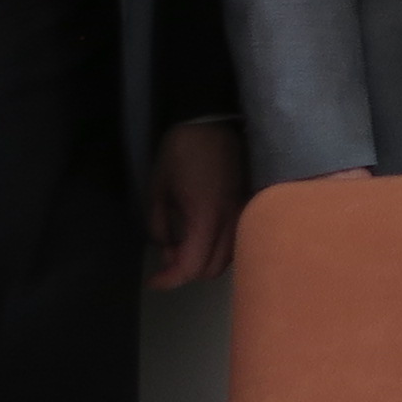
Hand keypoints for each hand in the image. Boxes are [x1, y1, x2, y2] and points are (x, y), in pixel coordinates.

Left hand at [147, 117, 247, 287]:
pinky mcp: (248, 209)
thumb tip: (168, 246)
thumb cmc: (181, 151)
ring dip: (203, 262)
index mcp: (205, 216)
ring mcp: (243, 216)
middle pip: (210, 269)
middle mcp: (230, 221)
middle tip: (167, 255)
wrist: (213, 121)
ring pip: (227, 260)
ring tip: (183, 244)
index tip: (154, 280)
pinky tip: (203, 236)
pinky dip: (218, 251)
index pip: (191, 266)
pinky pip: (236, 244)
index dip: (170, 279)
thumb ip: (159, 224)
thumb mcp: (157, 188)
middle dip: (184, 271)